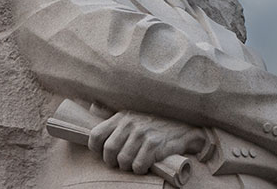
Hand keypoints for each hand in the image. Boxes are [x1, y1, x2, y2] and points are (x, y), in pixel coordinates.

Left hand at [88, 110, 204, 173]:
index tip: (106, 153)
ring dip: (128, 167)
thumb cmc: (156, 124)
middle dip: (113, 161)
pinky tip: (146, 163)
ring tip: (135, 162)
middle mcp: (130, 122)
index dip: (97, 149)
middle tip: (122, 162)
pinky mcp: (154, 144)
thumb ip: (113, 113)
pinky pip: (138, 165)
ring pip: (123, 160)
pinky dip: (141, 169)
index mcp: (122, 116)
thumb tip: (92, 106)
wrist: (184, 128)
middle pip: (109, 151)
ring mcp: (143, 133)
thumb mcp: (134, 113)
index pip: (96, 135)